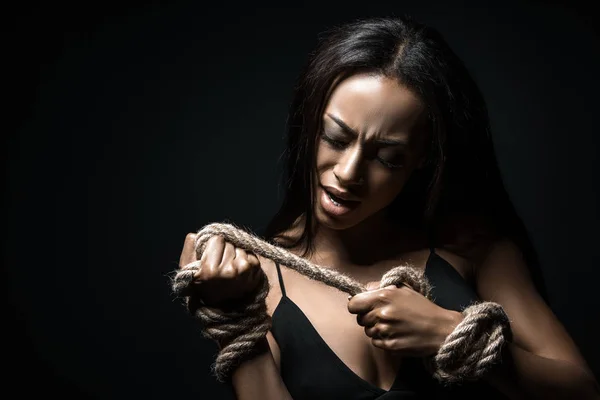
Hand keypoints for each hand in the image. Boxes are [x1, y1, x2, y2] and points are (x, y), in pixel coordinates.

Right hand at [179, 233, 262, 306]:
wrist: (226, 309)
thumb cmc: (204, 287)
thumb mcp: (188, 271)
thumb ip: (190, 249)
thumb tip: (195, 234)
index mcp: (209, 271)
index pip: (216, 239)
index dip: (213, 247)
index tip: (211, 259)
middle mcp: (228, 270)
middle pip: (229, 243)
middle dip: (225, 250)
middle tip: (221, 266)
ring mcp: (244, 270)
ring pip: (239, 247)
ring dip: (235, 254)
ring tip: (230, 270)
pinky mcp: (255, 269)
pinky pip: (249, 252)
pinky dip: (245, 258)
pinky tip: (239, 271)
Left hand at [347, 282, 462, 356]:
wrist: (440, 329)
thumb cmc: (422, 307)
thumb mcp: (403, 289)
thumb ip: (380, 287)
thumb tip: (363, 290)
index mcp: (384, 297)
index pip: (353, 304)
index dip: (356, 305)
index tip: (362, 307)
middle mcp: (382, 314)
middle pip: (360, 319)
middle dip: (368, 317)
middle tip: (383, 315)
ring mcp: (385, 331)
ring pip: (368, 331)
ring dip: (376, 329)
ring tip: (393, 325)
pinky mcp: (390, 346)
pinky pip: (375, 343)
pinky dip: (382, 339)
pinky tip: (395, 334)